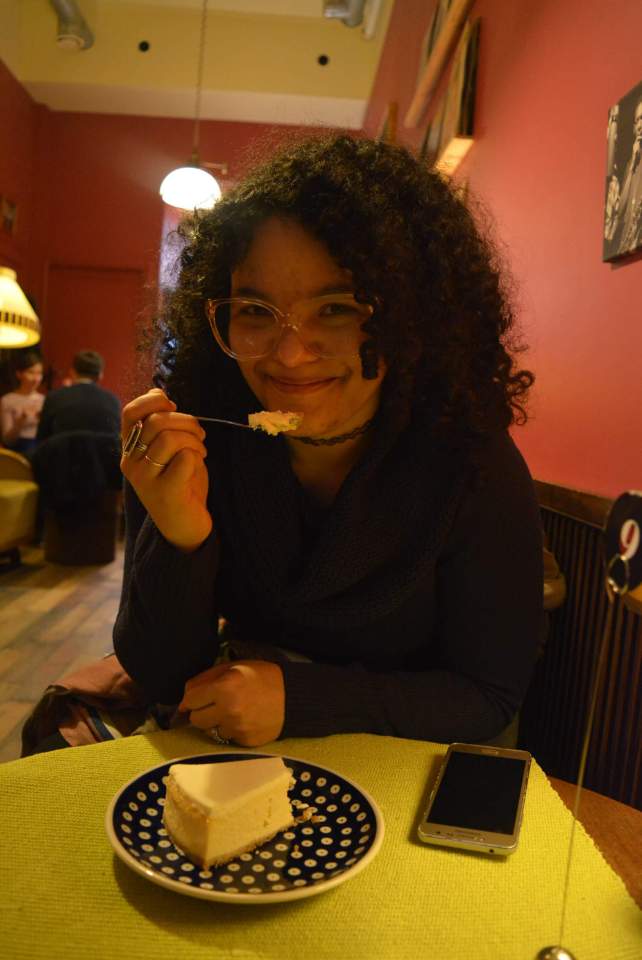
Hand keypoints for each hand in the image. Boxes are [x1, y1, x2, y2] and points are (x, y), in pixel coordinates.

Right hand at [120, 388, 211, 550]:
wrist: (185, 526)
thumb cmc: (179, 483)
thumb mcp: (167, 450)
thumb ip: (160, 424)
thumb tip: (156, 391)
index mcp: (128, 449)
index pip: (130, 413)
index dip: (153, 401)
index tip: (173, 405)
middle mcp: (130, 463)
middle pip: (157, 422)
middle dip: (187, 421)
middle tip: (200, 434)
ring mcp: (145, 479)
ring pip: (170, 438)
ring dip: (194, 439)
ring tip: (201, 450)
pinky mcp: (164, 492)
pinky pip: (184, 458)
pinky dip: (196, 456)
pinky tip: (198, 465)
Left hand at [179, 660, 285, 746]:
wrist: (293, 697)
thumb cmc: (262, 677)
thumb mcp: (234, 667)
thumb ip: (206, 678)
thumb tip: (185, 696)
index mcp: (224, 687)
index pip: (190, 700)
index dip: (191, 699)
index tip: (195, 699)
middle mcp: (228, 710)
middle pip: (195, 720)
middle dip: (201, 712)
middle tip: (213, 705)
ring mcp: (236, 728)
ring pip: (209, 732)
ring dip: (215, 723)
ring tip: (231, 712)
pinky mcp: (244, 741)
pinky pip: (226, 738)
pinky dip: (230, 730)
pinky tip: (243, 720)